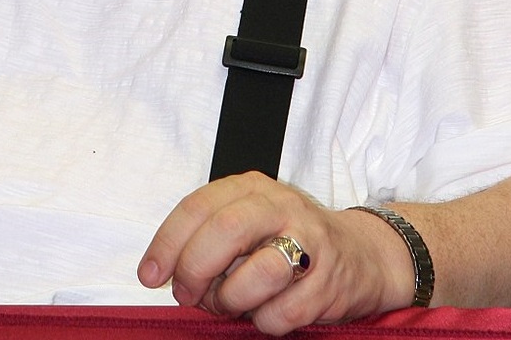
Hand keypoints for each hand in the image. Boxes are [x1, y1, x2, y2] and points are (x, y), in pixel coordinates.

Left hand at [138, 172, 410, 333]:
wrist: (361, 255)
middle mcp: (280, 205)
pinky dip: (264, 321)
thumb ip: (207, 237)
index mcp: (251, 187)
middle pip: (225, 231)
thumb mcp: (246, 222)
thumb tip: (164, 273)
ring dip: (231, 300)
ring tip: (233, 303)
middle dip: (195, 270)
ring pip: (256, 274)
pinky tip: (269, 310)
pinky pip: (280, 314)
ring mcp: (309, 241)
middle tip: (187, 294)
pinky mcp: (329, 282)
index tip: (150, 275)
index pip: (198, 206)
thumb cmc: (287, 240)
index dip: (167, 243)